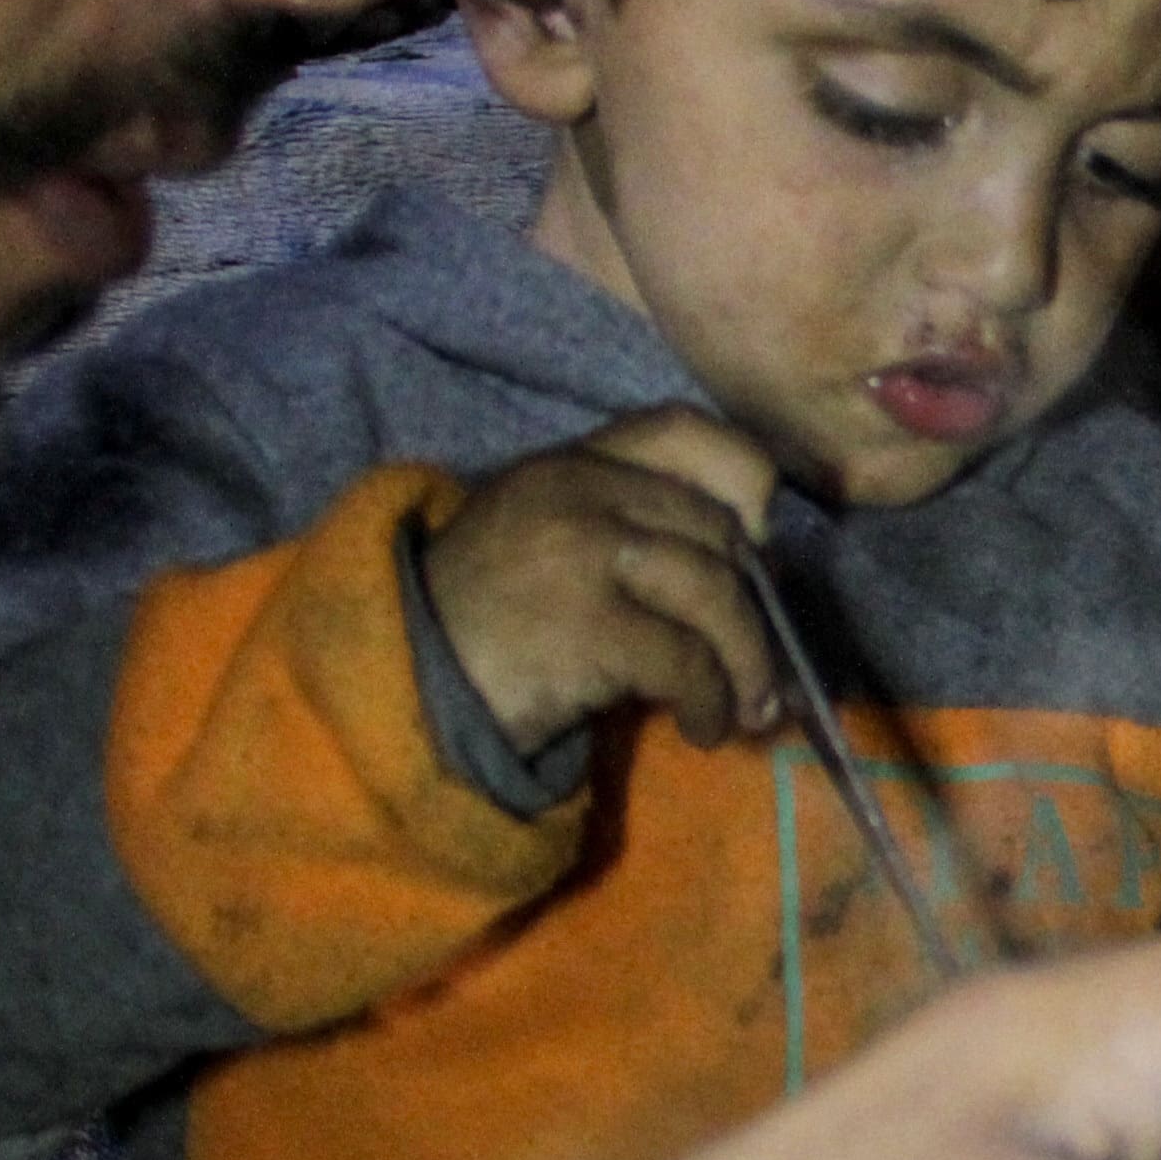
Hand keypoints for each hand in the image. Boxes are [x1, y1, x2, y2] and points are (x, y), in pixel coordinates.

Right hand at [415, 406, 783, 754]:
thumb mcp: (544, 537)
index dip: (744, 481)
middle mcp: (578, 492)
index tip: (758, 547)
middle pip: (717, 529)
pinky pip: (686, 660)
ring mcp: (581, 552)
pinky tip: (702, 728)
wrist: (400, 681)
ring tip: (744, 708)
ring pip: (715, 593)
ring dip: (746, 663)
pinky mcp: (586, 625)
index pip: (683, 430)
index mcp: (570, 463)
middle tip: (760, 662)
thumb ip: (627, 522)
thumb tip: (752, 563)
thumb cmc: (484, 621)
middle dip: (755, 605)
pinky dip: (709, 701)